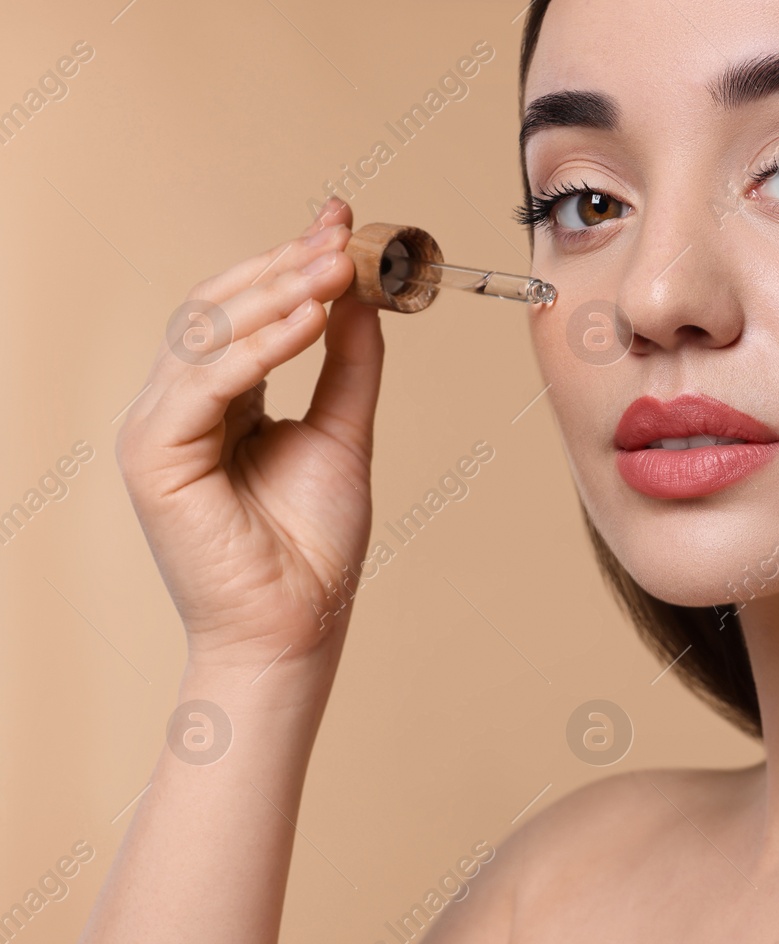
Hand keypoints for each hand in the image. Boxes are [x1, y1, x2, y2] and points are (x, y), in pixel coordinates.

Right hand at [117, 198, 383, 672]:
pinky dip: (258, 347)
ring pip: (207, 334)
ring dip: (277, 293)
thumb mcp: (344, 432)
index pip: (245, 309)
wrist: (297, 623)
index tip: (341, 220)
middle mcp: (178, 405)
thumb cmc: (313, 545)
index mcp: (218, 398)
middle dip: (285, 265)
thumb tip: (361, 294)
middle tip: (344, 235)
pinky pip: (205, 383)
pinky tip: (308, 320)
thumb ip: (349, 363)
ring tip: (337, 266)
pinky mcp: (152, 456)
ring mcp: (157, 428)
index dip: (289, 259)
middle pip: (220, 309)